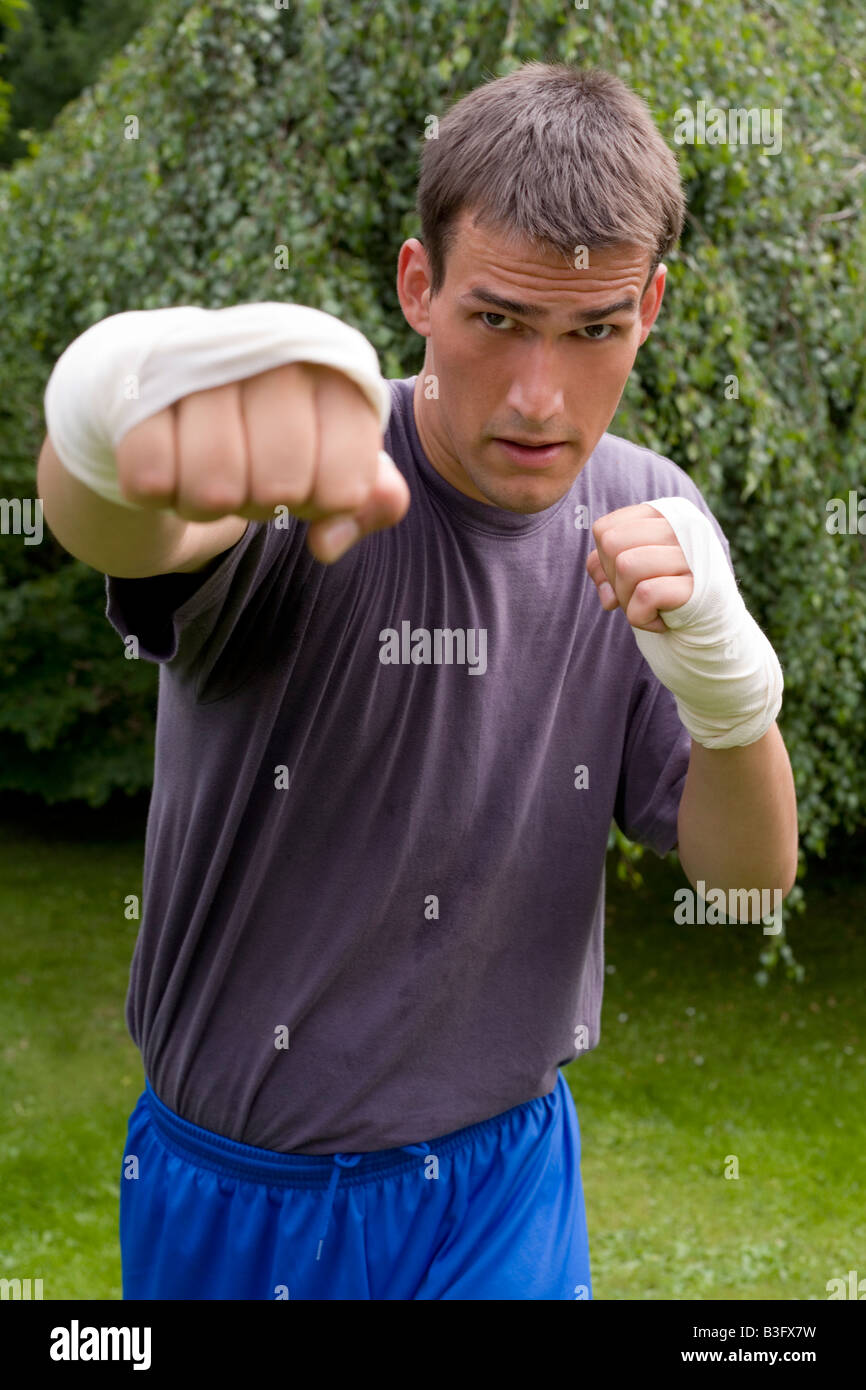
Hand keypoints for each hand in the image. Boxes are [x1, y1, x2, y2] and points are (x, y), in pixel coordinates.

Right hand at [113, 361, 409, 562]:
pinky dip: (157, 491)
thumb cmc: (268, 424)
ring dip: (206, 504)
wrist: (170, 374)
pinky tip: (166, 459)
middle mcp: (274, 353)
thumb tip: (329, 541)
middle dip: (263, 504)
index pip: (345, 486)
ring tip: (207, 470)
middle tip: (250, 475)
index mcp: (336, 369)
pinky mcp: (135, 382)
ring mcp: (203, 361)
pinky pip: (150, 479)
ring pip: (215, 491)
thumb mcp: (331, 454)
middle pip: (280, 489)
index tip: (309, 478)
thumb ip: (365, 496)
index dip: (323, 503)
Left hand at [585, 501, 693, 632]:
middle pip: (612, 544)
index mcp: (665, 512)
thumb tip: (607, 595)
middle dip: (615, 580)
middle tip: (639, 595)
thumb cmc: (664, 591)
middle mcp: (683, 524)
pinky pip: (645, 594)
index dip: (604, 561)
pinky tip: (660, 621)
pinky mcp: (699, 585)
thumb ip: (603, 567)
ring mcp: (694, 552)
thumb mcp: (630, 572)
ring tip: (651, 607)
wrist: (710, 623)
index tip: (630, 577)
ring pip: (626, 566)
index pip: (604, 529)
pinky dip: (643, 617)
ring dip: (628, 601)